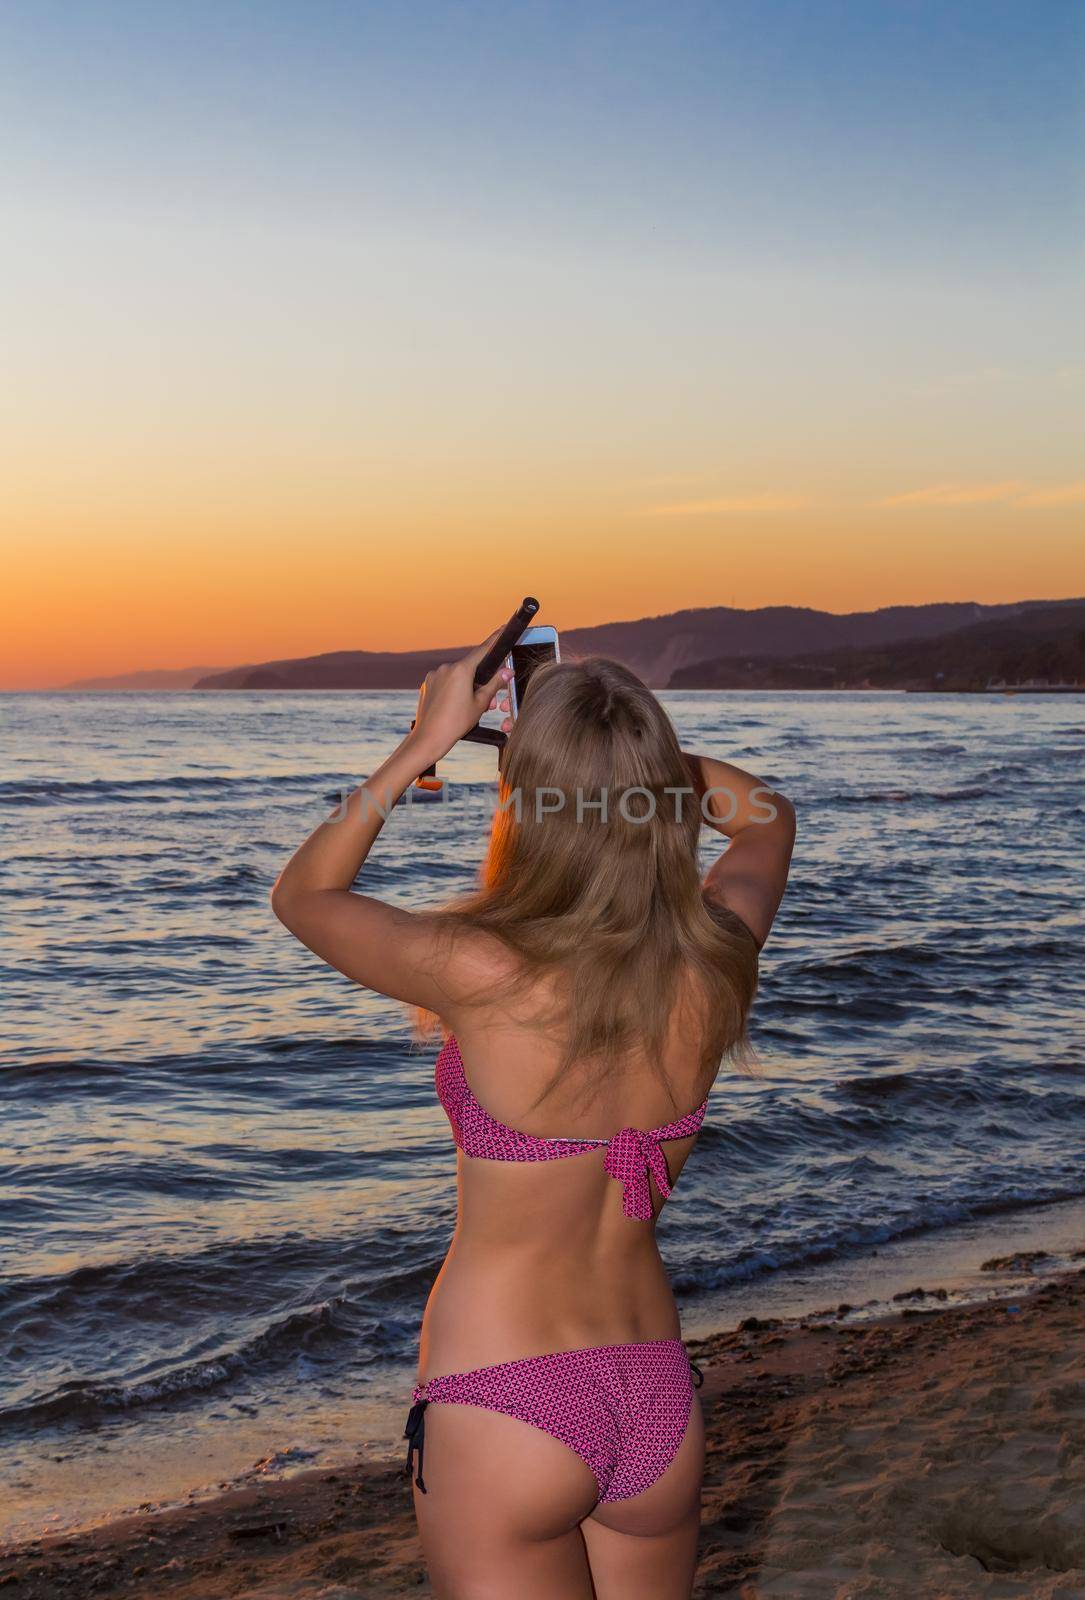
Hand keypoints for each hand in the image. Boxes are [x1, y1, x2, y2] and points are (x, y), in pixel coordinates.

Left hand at [410, 633, 512, 761]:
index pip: (483, 650)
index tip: (502, 628)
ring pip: (456, 676)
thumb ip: (494, 684)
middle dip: (479, 680)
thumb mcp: (480, 704)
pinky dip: (451, 690)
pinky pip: (444, 683)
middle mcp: (446, 668)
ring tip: (467, 708)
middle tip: (487, 701)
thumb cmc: (457, 723)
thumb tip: (508, 671)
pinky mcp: (426, 684)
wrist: (429, 738)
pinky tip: (452, 707)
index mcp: (461, 670)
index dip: (494, 639)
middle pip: (470, 668)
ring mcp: (434, 676)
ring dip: (465, 686)